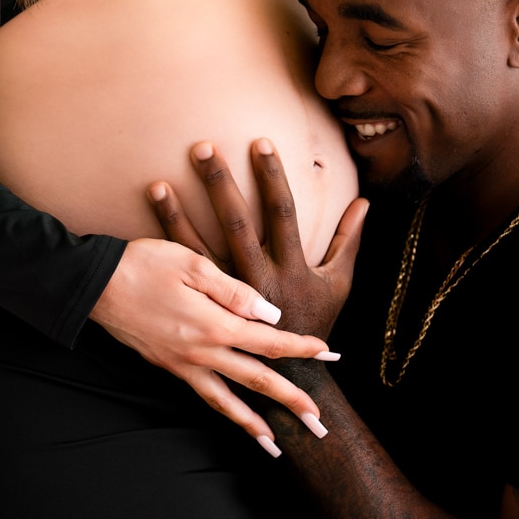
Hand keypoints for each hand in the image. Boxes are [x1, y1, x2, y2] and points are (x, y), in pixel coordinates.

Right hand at [89, 236, 335, 444]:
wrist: (93, 286)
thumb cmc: (143, 265)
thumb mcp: (193, 264)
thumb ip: (235, 292)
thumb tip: (271, 316)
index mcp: (213, 325)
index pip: (268, 343)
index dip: (301, 350)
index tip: (330, 356)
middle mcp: (201, 353)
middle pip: (257, 382)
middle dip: (291, 403)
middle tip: (319, 425)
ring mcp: (182, 365)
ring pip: (227, 402)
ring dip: (255, 426)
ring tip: (278, 446)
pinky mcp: (167, 367)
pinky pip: (204, 396)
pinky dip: (224, 413)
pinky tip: (234, 418)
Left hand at [149, 138, 367, 343]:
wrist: (290, 375)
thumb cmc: (315, 320)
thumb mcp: (338, 283)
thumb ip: (348, 240)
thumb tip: (364, 202)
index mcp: (291, 269)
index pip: (282, 211)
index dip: (272, 176)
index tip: (260, 143)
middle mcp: (257, 281)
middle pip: (236, 223)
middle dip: (220, 183)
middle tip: (204, 147)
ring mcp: (228, 296)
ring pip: (200, 246)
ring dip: (179, 211)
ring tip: (163, 178)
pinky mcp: (206, 306)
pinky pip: (184, 268)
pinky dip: (168, 236)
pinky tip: (155, 207)